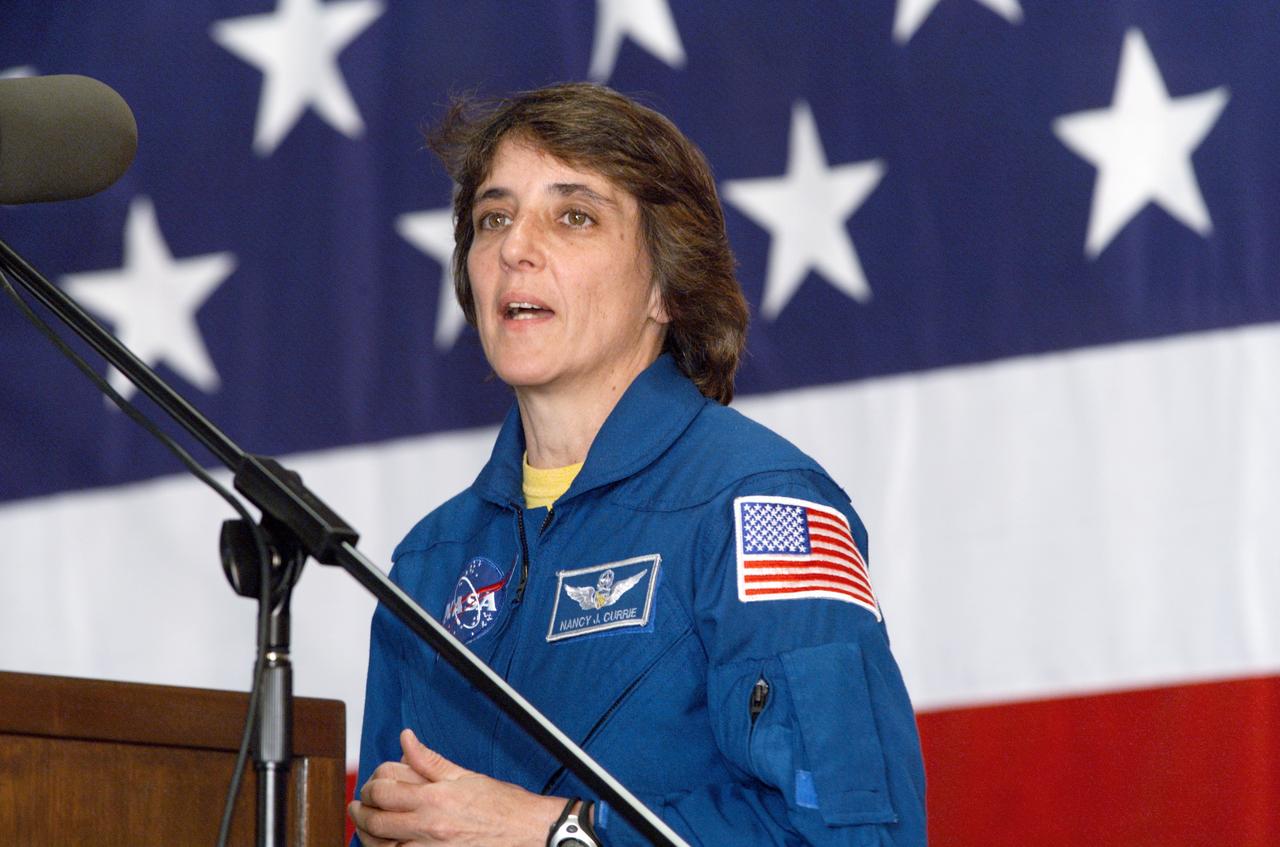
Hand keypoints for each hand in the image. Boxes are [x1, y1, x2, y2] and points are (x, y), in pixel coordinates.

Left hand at [348, 728, 566, 845]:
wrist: (526, 830)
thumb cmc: (501, 804)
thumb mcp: (464, 775)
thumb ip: (429, 759)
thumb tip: (407, 739)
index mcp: (435, 799)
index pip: (385, 792)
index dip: (371, 788)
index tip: (371, 786)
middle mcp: (429, 828)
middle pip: (376, 823)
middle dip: (361, 813)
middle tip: (358, 806)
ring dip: (368, 837)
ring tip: (366, 827)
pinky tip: (387, 844)